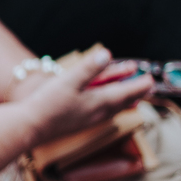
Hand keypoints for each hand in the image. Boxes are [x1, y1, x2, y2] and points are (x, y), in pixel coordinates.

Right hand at [17, 48, 153, 147]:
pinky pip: (103, 113)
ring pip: (114, 109)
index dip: (139, 84)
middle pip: (123, 102)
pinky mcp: (79, 123)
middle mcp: (99, 113)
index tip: (150, 78)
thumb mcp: (68, 80)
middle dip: (136, 93)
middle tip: (147, 86)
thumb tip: (106, 54)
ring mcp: (89, 119)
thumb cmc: (48, 103)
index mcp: (100, 102)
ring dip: (125, 101)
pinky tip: (106, 108)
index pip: (127, 92)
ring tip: (134, 98)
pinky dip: (111, 107)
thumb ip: (89, 67)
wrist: (30, 126)